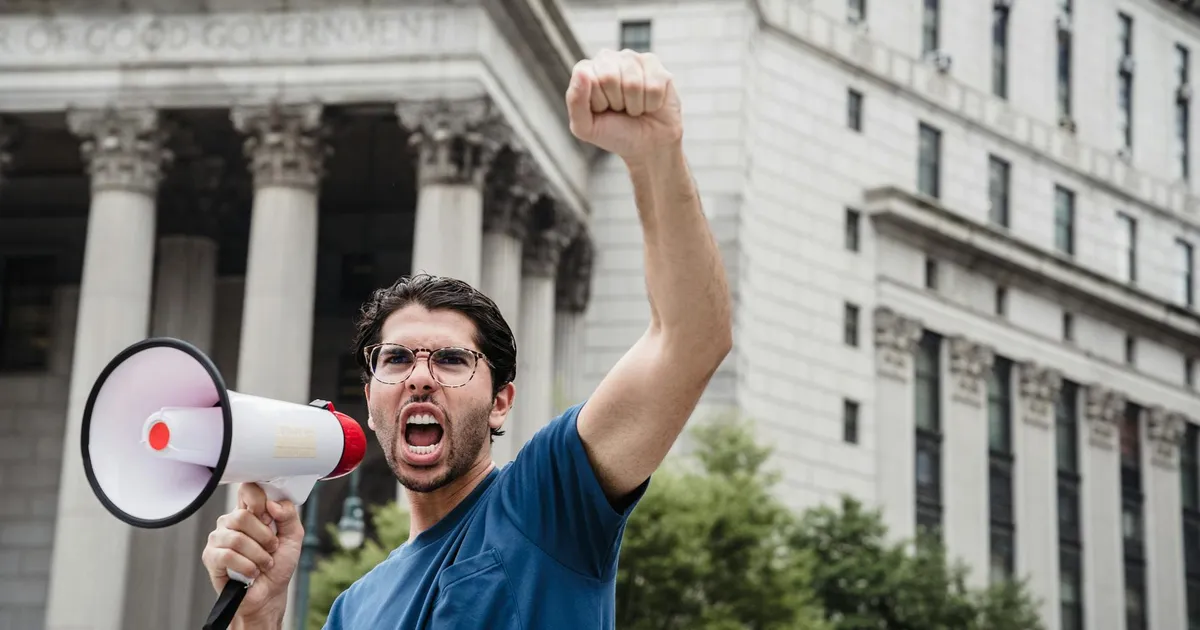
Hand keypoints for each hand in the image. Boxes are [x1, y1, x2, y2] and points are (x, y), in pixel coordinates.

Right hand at [201, 484, 303, 622]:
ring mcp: (218, 538)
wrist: (269, 594)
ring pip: (237, 538)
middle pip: (243, 516)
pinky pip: (227, 555)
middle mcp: (230, 522)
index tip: (270, 518)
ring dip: (258, 555)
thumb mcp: (293, 536)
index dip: (261, 501)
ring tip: (263, 564)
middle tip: (271, 549)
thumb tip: (272, 504)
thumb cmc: (278, 565)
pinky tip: (251, 572)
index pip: (247, 489)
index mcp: (249, 512)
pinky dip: (246, 566)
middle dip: (265, 537)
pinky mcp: (211, 557)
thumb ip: (289, 515)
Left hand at [566, 49, 682, 161]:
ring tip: (634, 108)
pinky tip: (649, 103)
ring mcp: (631, 58)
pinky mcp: (654, 63)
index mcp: (585, 71)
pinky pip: (654, 86)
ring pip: (633, 83)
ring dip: (635, 106)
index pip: (588, 79)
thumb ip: (575, 102)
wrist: (648, 144)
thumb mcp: (586, 127)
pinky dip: (652, 104)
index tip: (603, 111)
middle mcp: (607, 58)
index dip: (599, 102)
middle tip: (620, 109)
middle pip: (609, 77)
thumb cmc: (615, 133)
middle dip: (617, 103)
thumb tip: (581, 72)